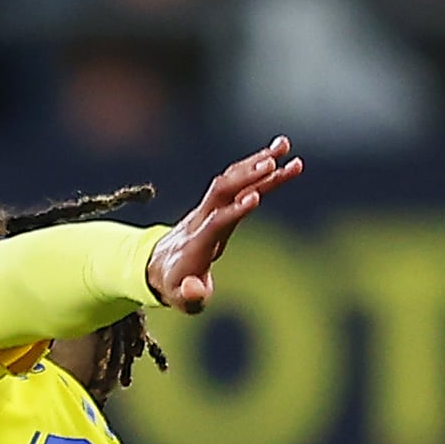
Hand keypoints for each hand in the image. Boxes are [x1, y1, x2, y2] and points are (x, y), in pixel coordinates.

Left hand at [146, 136, 299, 313]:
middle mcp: (201, 220)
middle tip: (274, 162)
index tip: (255, 197)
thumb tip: (195, 290)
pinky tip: (279, 154)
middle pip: (222, 192)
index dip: (233, 211)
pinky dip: (257, 166)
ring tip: (285, 145)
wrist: (159, 267)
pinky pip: (238, 181)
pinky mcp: (219, 205)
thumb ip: (190, 296)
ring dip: (256, 163)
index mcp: (195, 244)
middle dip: (247, 177)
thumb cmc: (176, 286)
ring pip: (232, 180)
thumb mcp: (181, 298)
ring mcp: (209, 209)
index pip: (215, 223)